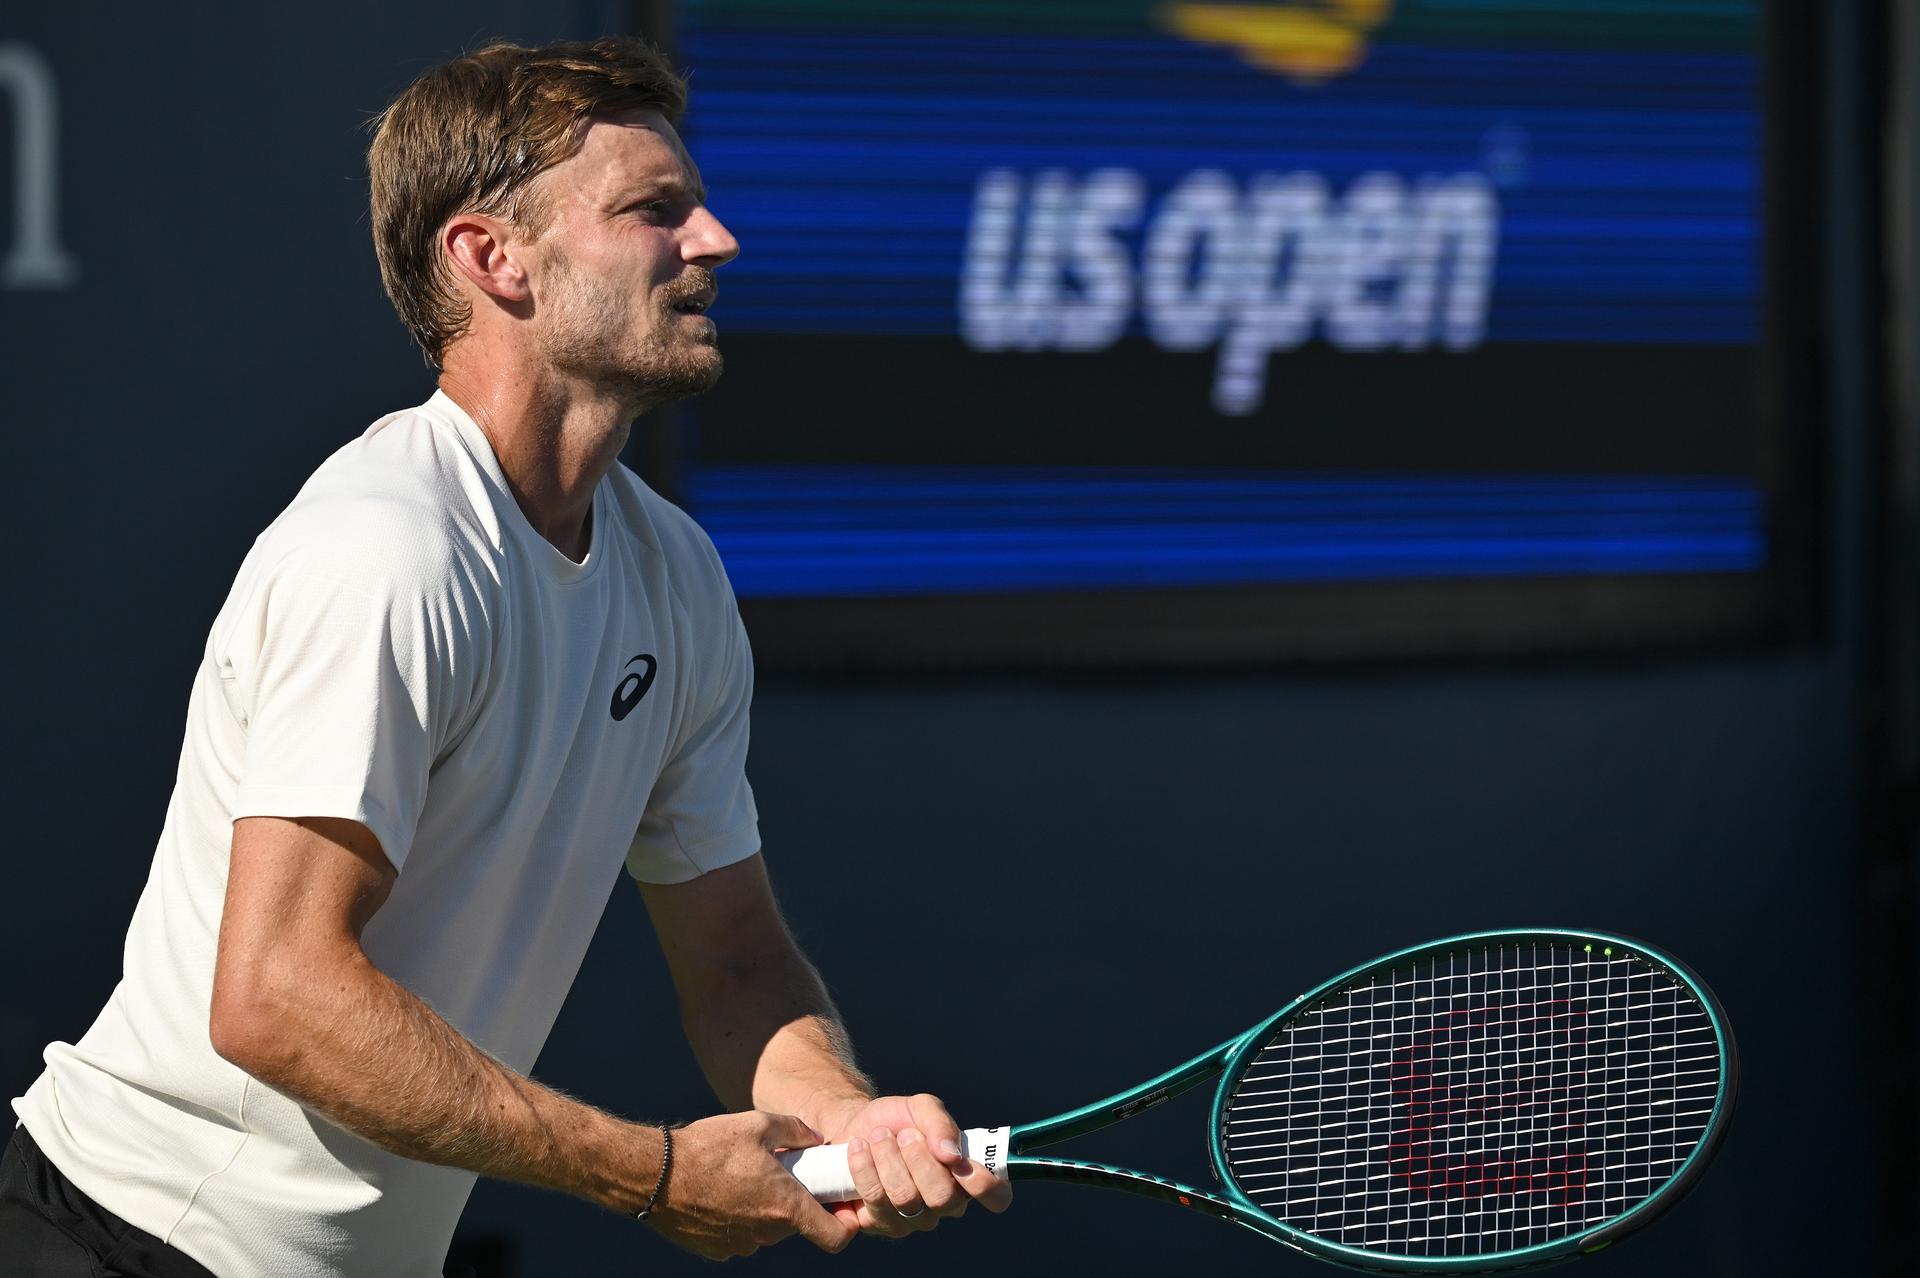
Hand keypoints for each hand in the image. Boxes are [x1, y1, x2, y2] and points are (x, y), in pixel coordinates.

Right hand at [645, 1111, 857, 1258]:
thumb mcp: (758, 1124)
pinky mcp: (717, 1250)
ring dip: (764, 1208)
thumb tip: (816, 1140)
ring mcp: (740, 1246)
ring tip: (743, 1177)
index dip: (846, 1224)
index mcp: (785, 1206)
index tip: (840, 1206)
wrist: (654, 1175)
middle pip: (796, 1223)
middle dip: (793, 1200)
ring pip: (767, 1229)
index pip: (835, 1236)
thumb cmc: (708, 1147)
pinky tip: (721, 1191)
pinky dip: (739, 1217)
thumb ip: (796, 1131)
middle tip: (779, 1171)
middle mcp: (766, 1234)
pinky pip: (740, 1234)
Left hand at [815, 1093, 1013, 1237]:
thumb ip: (940, 1123)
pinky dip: (864, 1169)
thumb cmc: (896, 1120)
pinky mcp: (881, 1224)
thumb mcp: (919, 1108)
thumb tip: (951, 1153)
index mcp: (967, 1176)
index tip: (960, 1162)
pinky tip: (858, 1149)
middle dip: (919, 1160)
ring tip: (877, 1136)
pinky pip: (875, 1204)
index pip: (996, 1197)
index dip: (985, 1186)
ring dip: (888, 1160)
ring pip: (906, 1200)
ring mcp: (914, 1219)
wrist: (855, 1129)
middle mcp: (946, 1204)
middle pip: (943, 1198)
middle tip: (904, 1134)